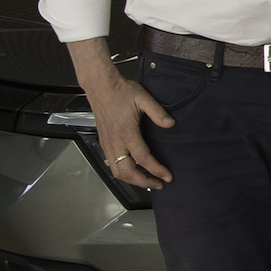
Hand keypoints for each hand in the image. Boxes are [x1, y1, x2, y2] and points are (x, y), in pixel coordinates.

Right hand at [88, 67, 173, 189]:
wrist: (100, 87)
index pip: (143, 158)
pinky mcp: (104, 142)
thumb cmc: (120, 91)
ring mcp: (107, 144)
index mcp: (126, 132)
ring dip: (132, 179)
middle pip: (127, 172)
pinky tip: (133, 170)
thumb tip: (170, 124)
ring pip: (117, 171)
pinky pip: (112, 164)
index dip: (156, 170)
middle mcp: (115, 141)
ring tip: (147, 180)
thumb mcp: (143, 98)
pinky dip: (123, 172)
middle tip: (159, 183)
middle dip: (144, 181)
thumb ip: (157, 112)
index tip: (167, 176)